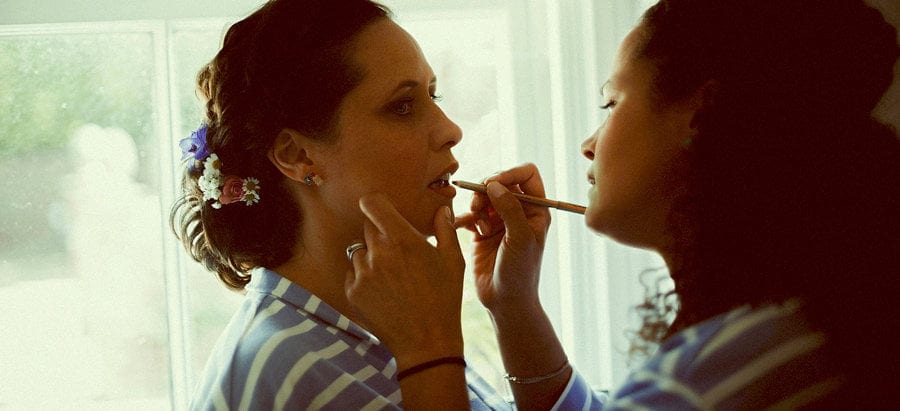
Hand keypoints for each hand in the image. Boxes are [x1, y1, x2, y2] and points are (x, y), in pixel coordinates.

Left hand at [345, 193, 465, 367]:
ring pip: (359, 251)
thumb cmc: (444, 299)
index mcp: (402, 239)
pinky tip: (384, 292)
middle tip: (399, 253)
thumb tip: (442, 209)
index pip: (372, 204)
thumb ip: (444, 229)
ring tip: (393, 277)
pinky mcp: (353, 291)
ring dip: (371, 257)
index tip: (382, 211)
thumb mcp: (453, 261)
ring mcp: (362, 273)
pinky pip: (353, 273)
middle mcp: (378, 252)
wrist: (426, 341)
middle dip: (381, 235)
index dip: (375, 205)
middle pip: (368, 227)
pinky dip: (364, 278)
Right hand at [456, 163, 550, 314]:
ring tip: (477, 224)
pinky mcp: (482, 232)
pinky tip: (460, 226)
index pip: (527, 174)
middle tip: (478, 205)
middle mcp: (519, 211)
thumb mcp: (520, 238)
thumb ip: (510, 208)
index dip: (510, 173)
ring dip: (476, 205)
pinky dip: (463, 217)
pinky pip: (470, 215)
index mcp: (536, 210)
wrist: (505, 301)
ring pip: (483, 196)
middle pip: (501, 182)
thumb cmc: (521, 272)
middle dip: (487, 189)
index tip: (493, 183)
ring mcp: (500, 221)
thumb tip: (494, 183)